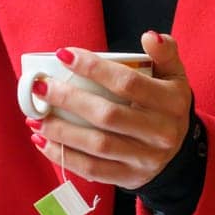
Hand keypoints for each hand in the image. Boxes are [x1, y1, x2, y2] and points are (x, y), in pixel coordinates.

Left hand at [26, 31, 191, 189]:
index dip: (93, 68)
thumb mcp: (174, 76)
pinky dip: (64, 156)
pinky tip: (43, 141)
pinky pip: (93, 170)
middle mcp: (161, 133)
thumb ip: (165, 52)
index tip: (63, 55)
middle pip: (108, 115)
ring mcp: (146, 159)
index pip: (128, 83)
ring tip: (35, 116)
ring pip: (97, 146)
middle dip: (68, 100)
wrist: (179, 150)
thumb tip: (150, 36)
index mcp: (172, 103)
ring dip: (61, 131)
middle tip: (40, 87)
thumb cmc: (166, 104)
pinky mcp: (130, 178)